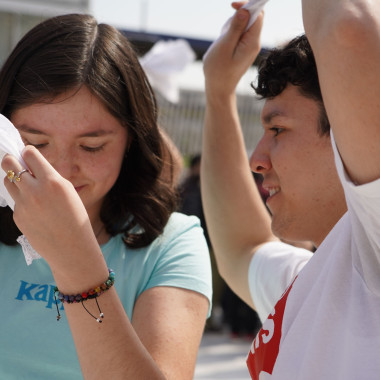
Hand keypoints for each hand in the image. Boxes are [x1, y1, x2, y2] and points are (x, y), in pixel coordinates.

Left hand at [1, 146, 95, 268]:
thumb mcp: (68, 191)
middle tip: (19, 165)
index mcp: (52, 181)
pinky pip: (15, 200)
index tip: (31, 157)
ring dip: (15, 179)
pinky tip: (36, 210)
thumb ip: (50, 177)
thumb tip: (31, 166)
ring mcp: (23, 204)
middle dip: (12, 160)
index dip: (29, 153)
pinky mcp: (18, 216)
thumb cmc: (75, 217)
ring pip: (7, 181)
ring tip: (28, 186)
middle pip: (9, 163)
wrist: (71, 247)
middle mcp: (35, 190)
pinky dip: (22, 200)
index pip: (29, 153)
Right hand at [203, 6, 263, 98]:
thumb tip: (245, 11)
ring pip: (244, 25)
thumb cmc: (219, 71)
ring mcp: (249, 46)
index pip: (258, 15)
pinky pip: (239, 33)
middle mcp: (254, 43)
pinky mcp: (243, 48)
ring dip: (232, 27)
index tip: (233, 5)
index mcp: (252, 42)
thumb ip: (235, 28)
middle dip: (238, 17)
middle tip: (225, 31)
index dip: (248, 5)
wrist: (219, 89)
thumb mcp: (224, 47)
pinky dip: (230, 33)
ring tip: (223, 43)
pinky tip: (224, 45)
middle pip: (253, 17)